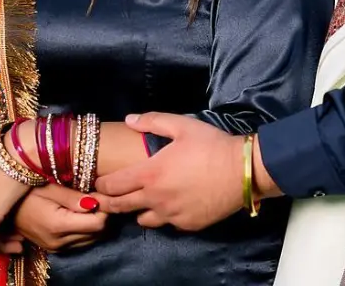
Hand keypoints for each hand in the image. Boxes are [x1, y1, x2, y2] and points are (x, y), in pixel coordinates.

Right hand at [14, 184, 107, 251]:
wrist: (3, 209)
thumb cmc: (27, 193)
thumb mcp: (50, 188)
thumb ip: (74, 198)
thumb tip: (96, 204)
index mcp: (58, 225)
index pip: (98, 224)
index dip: (104, 209)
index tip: (100, 195)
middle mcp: (58, 241)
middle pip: (97, 233)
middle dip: (101, 216)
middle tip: (96, 198)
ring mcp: (55, 248)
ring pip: (90, 239)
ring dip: (94, 224)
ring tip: (87, 206)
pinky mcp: (53, 249)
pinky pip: (79, 242)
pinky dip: (85, 231)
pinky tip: (79, 216)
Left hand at [94, 113, 241, 230]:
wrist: (244, 170)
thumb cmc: (212, 145)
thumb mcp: (183, 126)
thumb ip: (153, 121)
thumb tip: (129, 119)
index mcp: (150, 174)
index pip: (112, 186)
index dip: (101, 184)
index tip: (100, 181)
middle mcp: (155, 198)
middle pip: (119, 207)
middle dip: (108, 202)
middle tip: (106, 198)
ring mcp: (171, 215)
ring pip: (141, 220)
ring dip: (138, 211)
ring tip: (143, 201)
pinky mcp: (187, 224)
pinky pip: (168, 224)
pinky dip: (165, 216)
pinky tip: (172, 205)